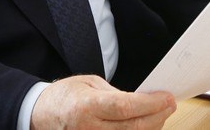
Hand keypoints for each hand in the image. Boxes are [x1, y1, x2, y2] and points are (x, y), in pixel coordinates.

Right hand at [31, 75, 175, 128]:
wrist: (39, 115)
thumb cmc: (65, 96)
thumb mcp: (90, 84)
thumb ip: (116, 93)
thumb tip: (144, 100)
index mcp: (87, 106)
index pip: (126, 107)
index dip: (151, 104)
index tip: (167, 97)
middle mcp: (88, 128)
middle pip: (133, 127)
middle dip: (157, 116)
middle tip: (170, 105)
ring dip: (150, 128)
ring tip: (160, 115)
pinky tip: (145, 127)